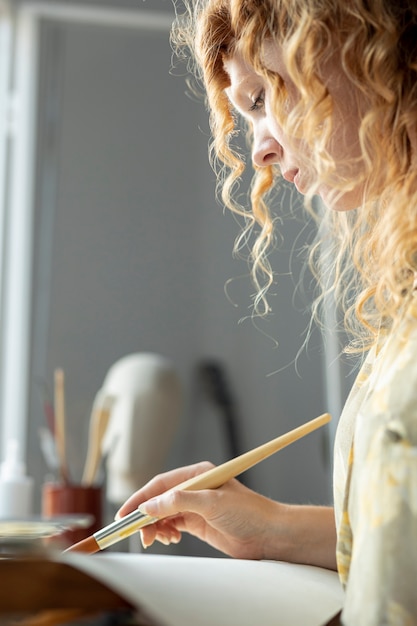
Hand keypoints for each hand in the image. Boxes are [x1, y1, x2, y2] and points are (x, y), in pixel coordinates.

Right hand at [115, 461, 285, 558]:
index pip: (161, 484)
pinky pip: (172, 525)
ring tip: (155, 539)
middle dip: (145, 516)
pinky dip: (165, 532)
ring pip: (164, 514)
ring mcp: (196, 505)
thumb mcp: (212, 503)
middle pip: (159, 500)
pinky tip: (168, 538)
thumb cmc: (248, 512)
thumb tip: (150, 505)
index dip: (141, 498)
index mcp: (197, 475)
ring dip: (155, 526)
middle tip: (136, 533)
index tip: (126, 513)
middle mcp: (195, 488)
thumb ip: (180, 502)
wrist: (269, 534)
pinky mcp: (198, 522)